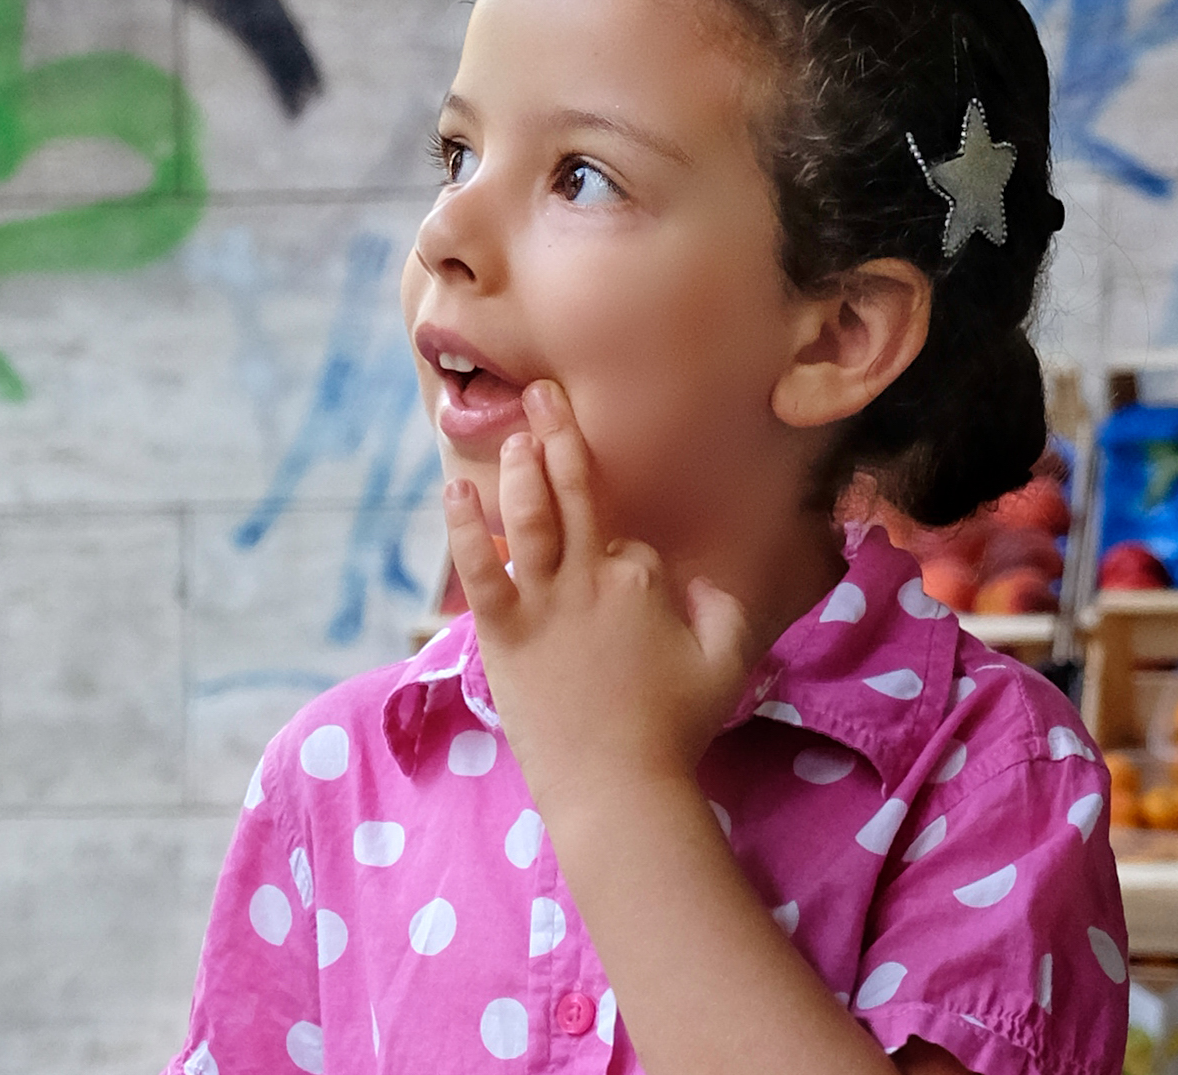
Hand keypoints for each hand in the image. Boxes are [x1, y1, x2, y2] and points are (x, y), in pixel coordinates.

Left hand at [442, 380, 754, 816]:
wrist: (618, 786)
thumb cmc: (675, 727)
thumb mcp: (725, 661)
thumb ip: (724, 609)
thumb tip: (713, 578)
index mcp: (642, 578)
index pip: (624, 534)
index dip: (621, 547)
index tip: (619, 571)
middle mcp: (591, 576)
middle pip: (573, 490)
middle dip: (559, 435)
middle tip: (542, 392)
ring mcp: (543, 601)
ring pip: (529, 515)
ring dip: (519, 468)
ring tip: (511, 432)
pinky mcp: (503, 632)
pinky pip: (480, 569)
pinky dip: (464, 528)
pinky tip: (452, 490)